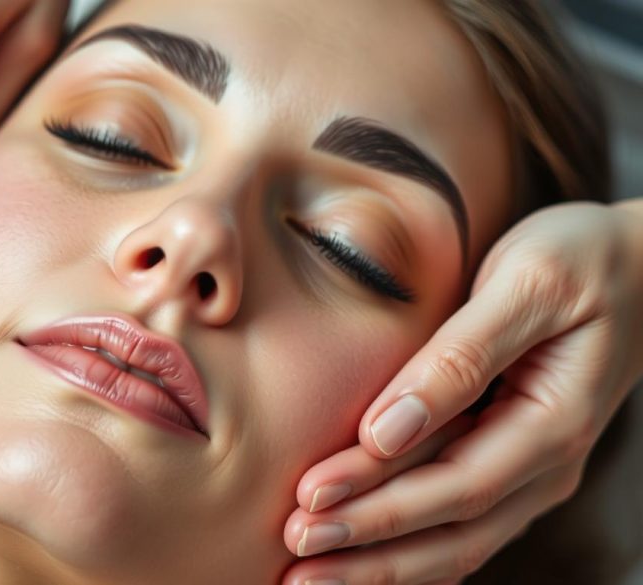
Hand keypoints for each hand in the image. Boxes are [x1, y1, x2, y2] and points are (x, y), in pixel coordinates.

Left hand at [280, 200, 642, 584]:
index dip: (382, 500)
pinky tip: (357, 557)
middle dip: (369, 549)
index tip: (309, 499)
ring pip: (455, 543)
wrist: (632, 265)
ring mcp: (529, 472)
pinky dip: (405, 547)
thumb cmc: (578, 261)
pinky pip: (458, 524)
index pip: (458, 482)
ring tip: (307, 574)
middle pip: (453, 531)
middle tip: (294, 554)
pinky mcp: (507, 463)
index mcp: (555, 423)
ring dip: (380, 565)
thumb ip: (461, 355)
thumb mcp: (525, 285)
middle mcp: (546, 464)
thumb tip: (389, 428)